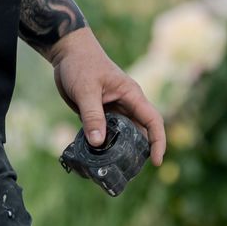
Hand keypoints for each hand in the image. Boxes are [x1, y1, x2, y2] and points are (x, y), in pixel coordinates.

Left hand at [50, 29, 165, 166]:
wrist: (67, 52)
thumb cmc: (81, 64)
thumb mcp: (86, 90)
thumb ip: (92, 115)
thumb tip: (98, 143)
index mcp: (132, 96)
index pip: (153, 121)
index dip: (158, 142)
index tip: (157, 162)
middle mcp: (126, 105)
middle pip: (139, 133)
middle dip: (138, 152)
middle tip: (129, 173)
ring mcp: (113, 111)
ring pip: (121, 136)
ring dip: (118, 151)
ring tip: (112, 170)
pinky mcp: (100, 114)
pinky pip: (105, 133)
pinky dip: (102, 146)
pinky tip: (95, 158)